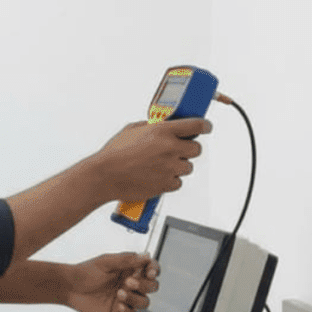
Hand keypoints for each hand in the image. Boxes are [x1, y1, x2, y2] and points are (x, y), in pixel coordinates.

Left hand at [65, 252, 159, 311]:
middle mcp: (131, 283)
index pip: (151, 269)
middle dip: (144, 285)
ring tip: (119, 294)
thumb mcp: (105, 262)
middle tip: (128, 282)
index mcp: (130, 269)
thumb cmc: (85, 272)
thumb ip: (126, 260)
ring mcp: (127, 298)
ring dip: (135, 298)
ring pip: (144, 302)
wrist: (70, 288)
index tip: (150, 273)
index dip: (154, 271)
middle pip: (152, 287)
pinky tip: (118, 307)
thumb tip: (146, 256)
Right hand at [94, 118, 211, 203]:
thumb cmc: (114, 153)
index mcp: (162, 131)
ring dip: (178, 166)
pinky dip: (170, 180)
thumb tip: (161, 125)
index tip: (206, 127)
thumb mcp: (132, 129)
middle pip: (196, 149)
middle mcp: (169, 149)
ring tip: (161, 166)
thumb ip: (151, 126)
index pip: (196, 126)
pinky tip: (157, 176)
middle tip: (178, 150)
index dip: (205, 126)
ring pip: (188, 167)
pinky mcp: (165, 185)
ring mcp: (169, 168)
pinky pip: (178, 183)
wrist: (104, 176)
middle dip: (189, 149)